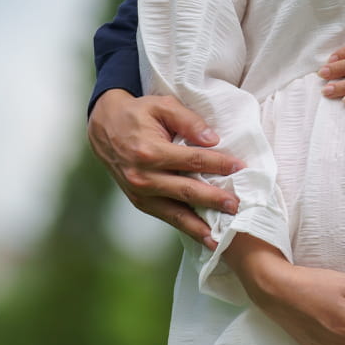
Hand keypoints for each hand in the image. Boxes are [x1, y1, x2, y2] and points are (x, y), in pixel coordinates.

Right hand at [87, 89, 244, 248]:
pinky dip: (185, 227)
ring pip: (175, 214)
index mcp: (149, 151)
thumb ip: (188, 121)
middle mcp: (143, 176)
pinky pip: (166, 217)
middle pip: (187, 191)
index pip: (192, 160)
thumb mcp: (162, 106)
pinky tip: (202, 235)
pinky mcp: (139, 202)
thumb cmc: (137, 114)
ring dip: (200, 227)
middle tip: (237, 206)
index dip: (218, 164)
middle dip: (214, 200)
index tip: (240, 167)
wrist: (104, 128)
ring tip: (221, 239)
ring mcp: (139, 193)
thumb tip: (213, 140)